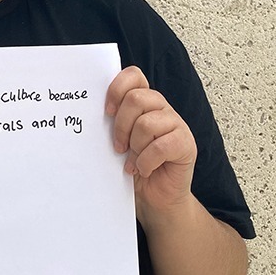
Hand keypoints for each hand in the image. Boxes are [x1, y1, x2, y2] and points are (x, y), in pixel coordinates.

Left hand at [106, 66, 197, 217]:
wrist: (154, 199)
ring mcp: (176, 124)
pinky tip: (144, 169)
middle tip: (118, 147)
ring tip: (132, 161)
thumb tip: (88, 109)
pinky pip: (162, 146)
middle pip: (136, 98)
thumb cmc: (133, 167)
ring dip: (134, 147)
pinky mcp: (186, 144)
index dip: (116, 89)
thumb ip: (111, 122)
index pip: (133, 76)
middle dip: (120, 125)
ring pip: (146, 123)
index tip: (106, 112)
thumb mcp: (118, 140)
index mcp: (144, 101)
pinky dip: (146, 161)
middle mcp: (161, 108)